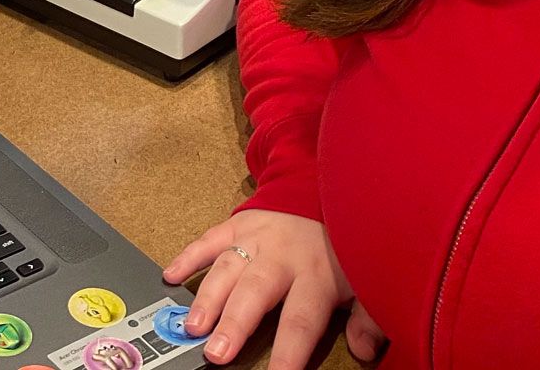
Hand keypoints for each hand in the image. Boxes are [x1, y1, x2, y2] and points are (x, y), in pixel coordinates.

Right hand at [162, 209, 384, 367]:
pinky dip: (188, 257)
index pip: (301, 320)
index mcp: (316, 276)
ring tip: (193, 324)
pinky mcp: (238, 224)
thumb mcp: (366, 280)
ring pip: (228, 268)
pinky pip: (209, 239)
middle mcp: (282, 257)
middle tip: (216, 351)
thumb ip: (368, 318)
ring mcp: (256, 239)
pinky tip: (171, 275)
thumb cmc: (341, 246)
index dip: (288, 350)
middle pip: (255, 294)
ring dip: (208, 296)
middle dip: (235, 323)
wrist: (328, 189)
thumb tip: (366, 350)